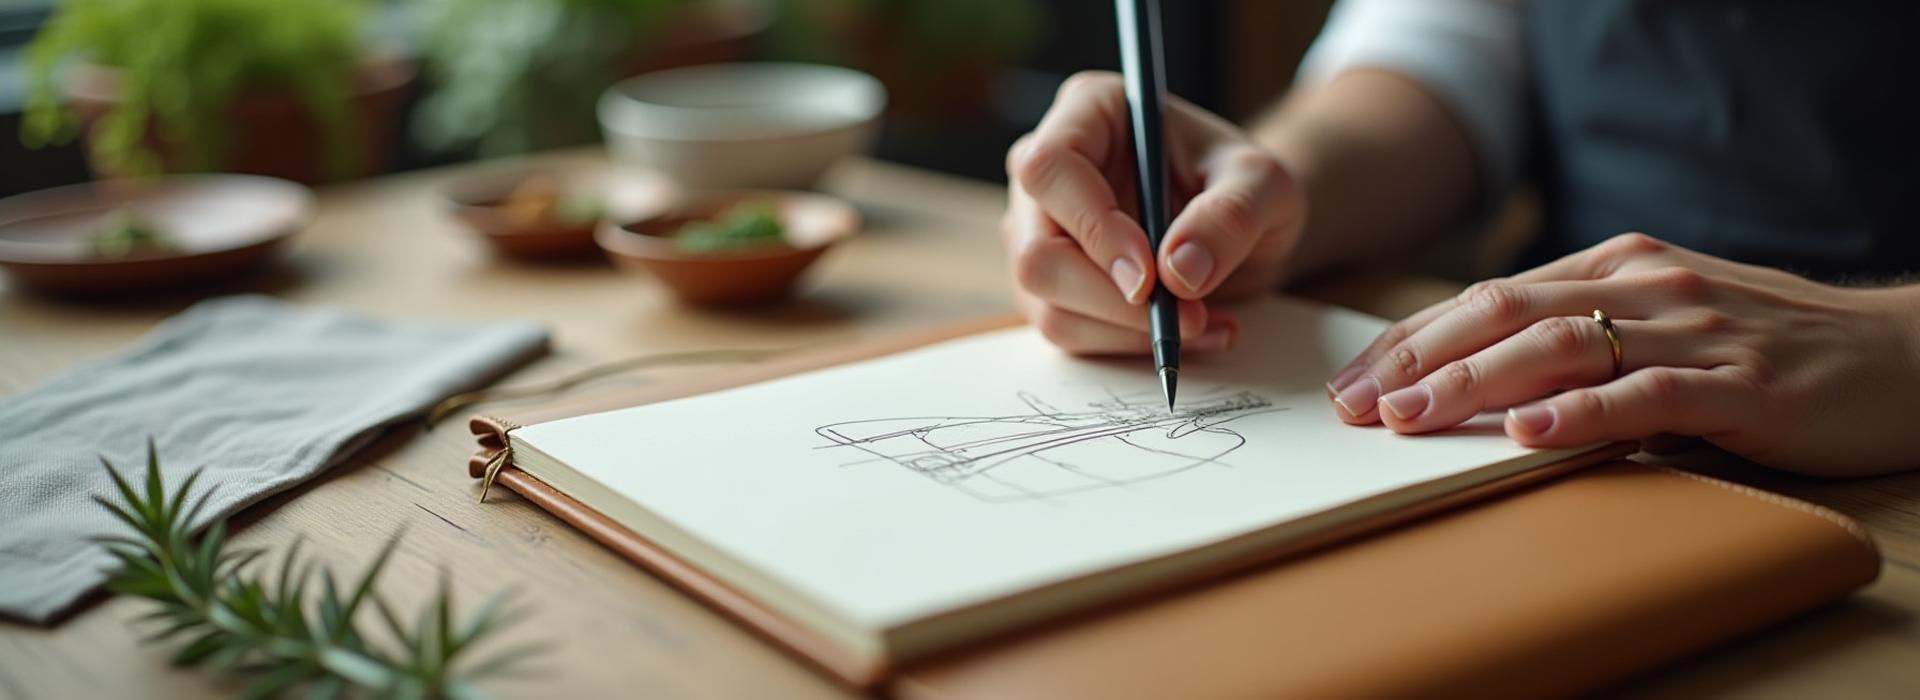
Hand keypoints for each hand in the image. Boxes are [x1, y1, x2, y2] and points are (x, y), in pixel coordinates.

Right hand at [1002, 71, 1304, 353]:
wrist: (1238, 223)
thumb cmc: (1241, 185)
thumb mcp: (1265, 185)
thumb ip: (1233, 215)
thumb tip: (1179, 271)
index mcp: (1087, 111)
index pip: (1050, 168)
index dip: (1092, 227)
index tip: (1149, 277)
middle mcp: (1046, 171)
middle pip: (1037, 252)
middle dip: (1112, 300)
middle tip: (1189, 315)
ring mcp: (1037, 231)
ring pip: (1047, 304)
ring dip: (1128, 332)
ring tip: (1206, 323)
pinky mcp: (1050, 284)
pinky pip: (1069, 331)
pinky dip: (1129, 346)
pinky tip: (1185, 330)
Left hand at [1327, 233, 1919, 475]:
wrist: (1902, 356)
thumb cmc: (1767, 347)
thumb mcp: (1664, 324)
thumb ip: (1586, 338)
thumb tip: (1480, 382)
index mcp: (1618, 266)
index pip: (1487, 298)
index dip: (1413, 339)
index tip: (1354, 382)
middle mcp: (1646, 284)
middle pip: (1503, 312)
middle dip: (1417, 360)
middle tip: (1354, 407)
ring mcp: (1694, 330)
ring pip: (1559, 345)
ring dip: (1473, 384)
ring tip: (1410, 418)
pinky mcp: (1741, 384)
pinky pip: (1646, 394)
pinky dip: (1581, 413)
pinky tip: (1529, 432)